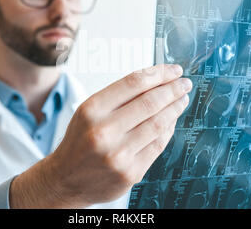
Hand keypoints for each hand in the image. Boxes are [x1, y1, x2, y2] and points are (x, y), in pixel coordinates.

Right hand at [9, 64, 191, 207]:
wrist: (65, 179)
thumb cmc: (81, 139)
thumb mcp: (89, 111)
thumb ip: (119, 97)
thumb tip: (157, 82)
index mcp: (92, 110)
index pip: (134, 83)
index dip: (159, 73)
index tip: (173, 70)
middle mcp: (104, 131)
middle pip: (150, 102)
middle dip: (173, 89)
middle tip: (184, 83)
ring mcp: (118, 154)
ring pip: (158, 124)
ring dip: (175, 109)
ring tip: (182, 99)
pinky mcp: (130, 172)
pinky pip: (158, 145)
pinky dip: (168, 130)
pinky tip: (171, 121)